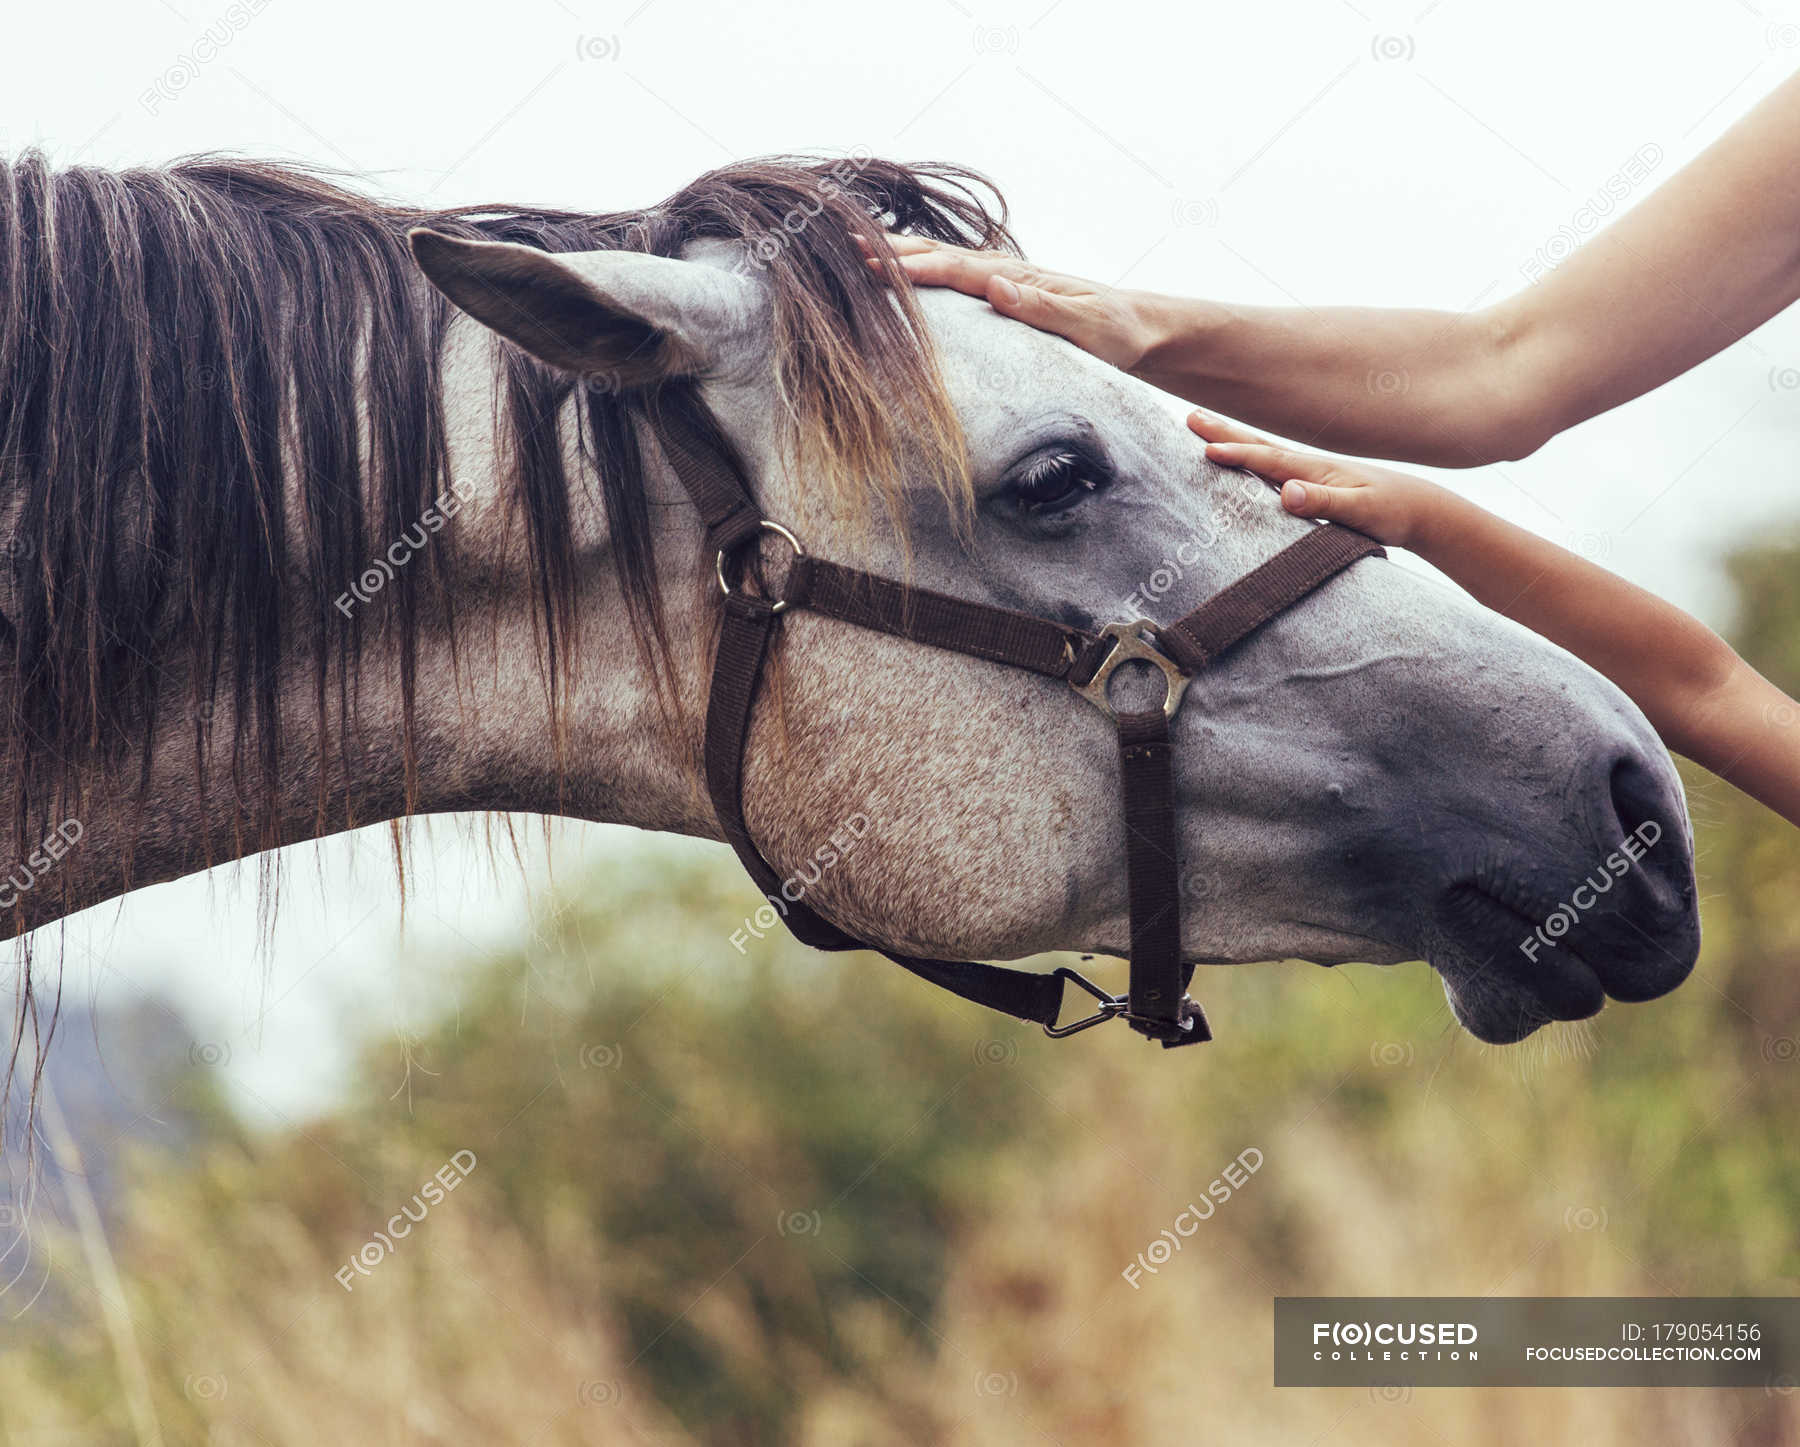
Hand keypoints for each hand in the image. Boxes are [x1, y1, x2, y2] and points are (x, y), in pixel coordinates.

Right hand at [859, 233, 1157, 371]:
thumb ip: (1042, 307)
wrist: (1139, 329)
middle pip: (940, 257)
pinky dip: (921, 268)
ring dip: (901, 254)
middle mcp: (1006, 273)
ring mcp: (1004, 281)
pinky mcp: (1003, 294)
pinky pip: (952, 277)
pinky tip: (902, 269)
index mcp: (1019, 278)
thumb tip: (996, 286)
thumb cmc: (1117, 334)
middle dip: (893, 251)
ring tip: (858, 248)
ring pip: (942, 261)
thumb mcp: (1087, 327)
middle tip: (845, 243)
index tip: (873, 265)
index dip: (913, 269)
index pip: (957, 271)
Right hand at [1187, 410, 1445, 549]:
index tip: (1205, 449)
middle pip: (1258, 444)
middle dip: (1224, 431)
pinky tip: (1244, 456)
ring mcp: (1311, 471)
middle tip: (1189, 416)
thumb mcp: (1361, 511)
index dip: (1237, 454)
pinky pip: (1273, 463)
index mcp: (1315, 470)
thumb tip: (1287, 492)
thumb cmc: (1393, 512)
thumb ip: (1325, 501)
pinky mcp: (1314, 482)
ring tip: (1204, 425)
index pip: (1268, 459)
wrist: (1421, 510)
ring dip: (1233, 437)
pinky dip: (1252, 454)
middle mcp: (1310, 465)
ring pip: (1263, 450)